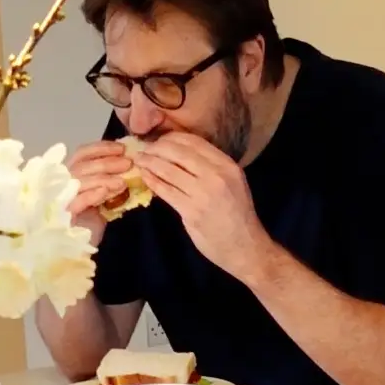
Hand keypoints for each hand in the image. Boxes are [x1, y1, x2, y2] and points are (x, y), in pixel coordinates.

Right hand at [66, 140, 132, 246]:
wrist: (79, 249)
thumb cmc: (91, 221)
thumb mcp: (103, 196)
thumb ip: (111, 180)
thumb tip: (130, 164)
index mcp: (70, 174)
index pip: (82, 153)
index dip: (102, 148)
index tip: (122, 149)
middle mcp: (61, 183)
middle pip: (82, 164)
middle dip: (107, 161)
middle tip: (128, 163)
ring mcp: (59, 198)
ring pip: (80, 180)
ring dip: (104, 178)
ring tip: (123, 182)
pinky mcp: (63, 215)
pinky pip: (78, 200)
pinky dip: (93, 194)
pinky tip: (106, 192)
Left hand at [133, 132, 271, 280]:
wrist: (245, 246)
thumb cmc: (237, 215)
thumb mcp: (232, 182)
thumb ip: (211, 167)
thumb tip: (180, 154)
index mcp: (227, 165)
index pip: (194, 141)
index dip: (171, 137)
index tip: (159, 140)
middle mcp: (217, 174)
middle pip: (178, 151)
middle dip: (157, 148)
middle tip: (145, 150)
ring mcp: (203, 192)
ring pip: (168, 169)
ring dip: (149, 162)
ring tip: (140, 161)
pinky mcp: (191, 210)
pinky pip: (165, 190)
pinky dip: (152, 181)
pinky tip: (145, 177)